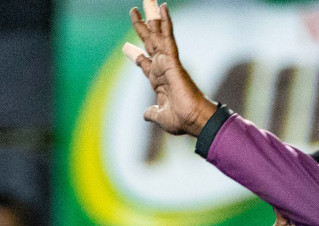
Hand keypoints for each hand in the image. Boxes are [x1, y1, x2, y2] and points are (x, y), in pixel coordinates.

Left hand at [123, 0, 217, 136]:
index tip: (126, 47)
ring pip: (158, 34)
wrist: (192, 120)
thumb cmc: (181, 120)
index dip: (135, 54)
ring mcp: (168, 62)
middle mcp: (162, 67)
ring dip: (152, 17)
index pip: (144, 62)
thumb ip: (152, 113)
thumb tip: (146, 114)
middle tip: (133, 10)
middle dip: (141, 26)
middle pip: (150, 41)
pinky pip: (168, 37)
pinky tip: (162, 7)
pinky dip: (165, 22)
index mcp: (158, 80)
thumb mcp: (160, 116)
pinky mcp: (173, 60)